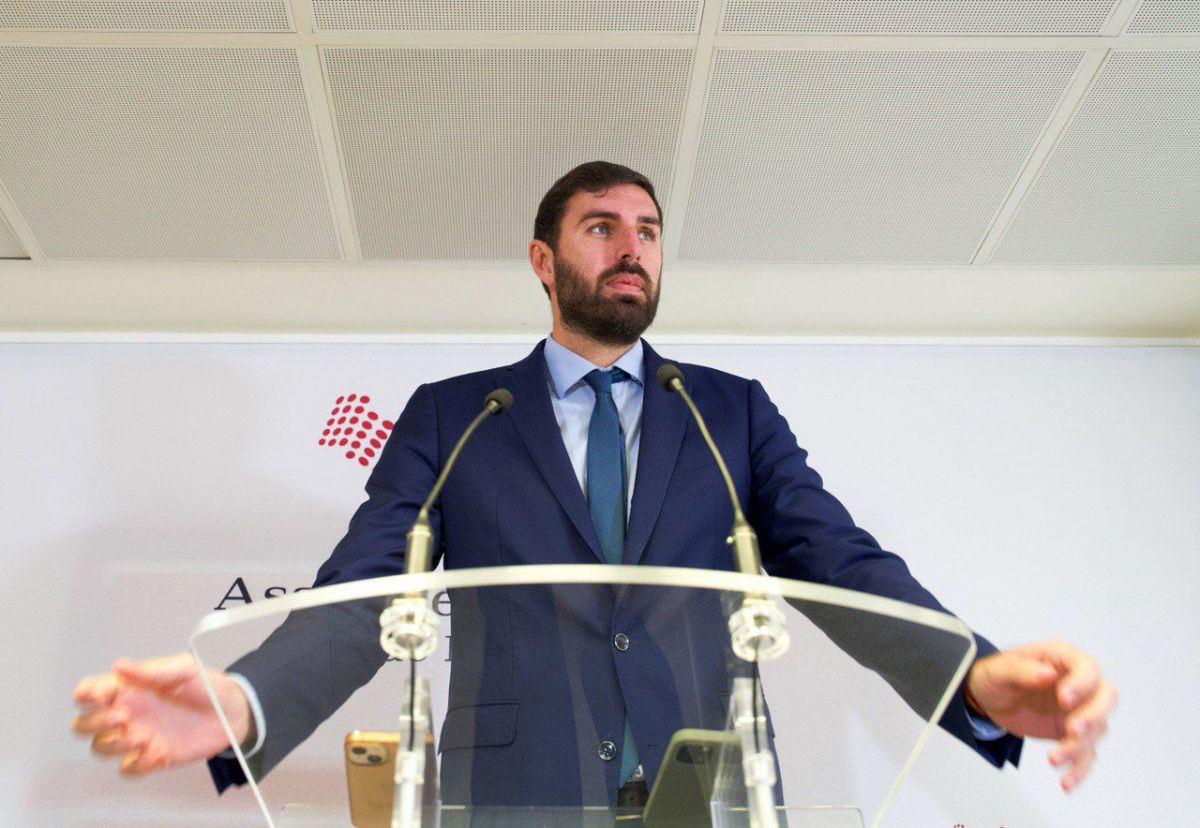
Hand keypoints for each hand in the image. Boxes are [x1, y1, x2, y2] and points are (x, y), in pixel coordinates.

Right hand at [72, 653, 250, 775]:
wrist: (232, 713)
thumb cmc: (208, 686)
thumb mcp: (184, 669)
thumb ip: (151, 670)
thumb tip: (119, 665)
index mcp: (130, 688)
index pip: (89, 691)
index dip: (85, 694)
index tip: (102, 695)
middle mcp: (128, 712)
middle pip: (84, 724)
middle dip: (94, 723)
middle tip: (122, 717)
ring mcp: (137, 736)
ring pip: (100, 747)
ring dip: (114, 744)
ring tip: (143, 735)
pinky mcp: (151, 757)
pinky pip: (128, 768)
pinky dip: (136, 764)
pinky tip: (157, 752)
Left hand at [967, 641, 1116, 791]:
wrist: (990, 698)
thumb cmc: (996, 676)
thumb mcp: (999, 670)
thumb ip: (1021, 670)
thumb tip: (1048, 673)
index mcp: (1063, 659)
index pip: (1087, 669)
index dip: (1081, 684)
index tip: (1063, 699)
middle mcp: (1078, 684)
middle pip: (1106, 698)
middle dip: (1093, 716)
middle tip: (1071, 730)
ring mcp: (1079, 710)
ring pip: (1095, 730)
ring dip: (1078, 746)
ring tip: (1053, 758)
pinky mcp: (1073, 735)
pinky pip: (1085, 754)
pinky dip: (1078, 769)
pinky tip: (1066, 782)